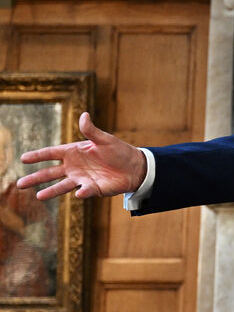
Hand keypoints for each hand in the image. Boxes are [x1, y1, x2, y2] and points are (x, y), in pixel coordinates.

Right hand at [16, 112, 146, 200]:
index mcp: (73, 152)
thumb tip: (84, 115)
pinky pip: (85, 191)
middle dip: (35, 178)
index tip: (23, 158)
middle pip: (50, 173)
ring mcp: (82, 179)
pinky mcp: (93, 188)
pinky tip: (78, 193)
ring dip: (51, 191)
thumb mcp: (104, 139)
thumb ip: (91, 130)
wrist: (134, 166)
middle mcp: (74, 167)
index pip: (51, 154)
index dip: (38, 156)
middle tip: (20, 183)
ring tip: (38, 196)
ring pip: (62, 186)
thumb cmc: (118, 151)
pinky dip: (82, 192)